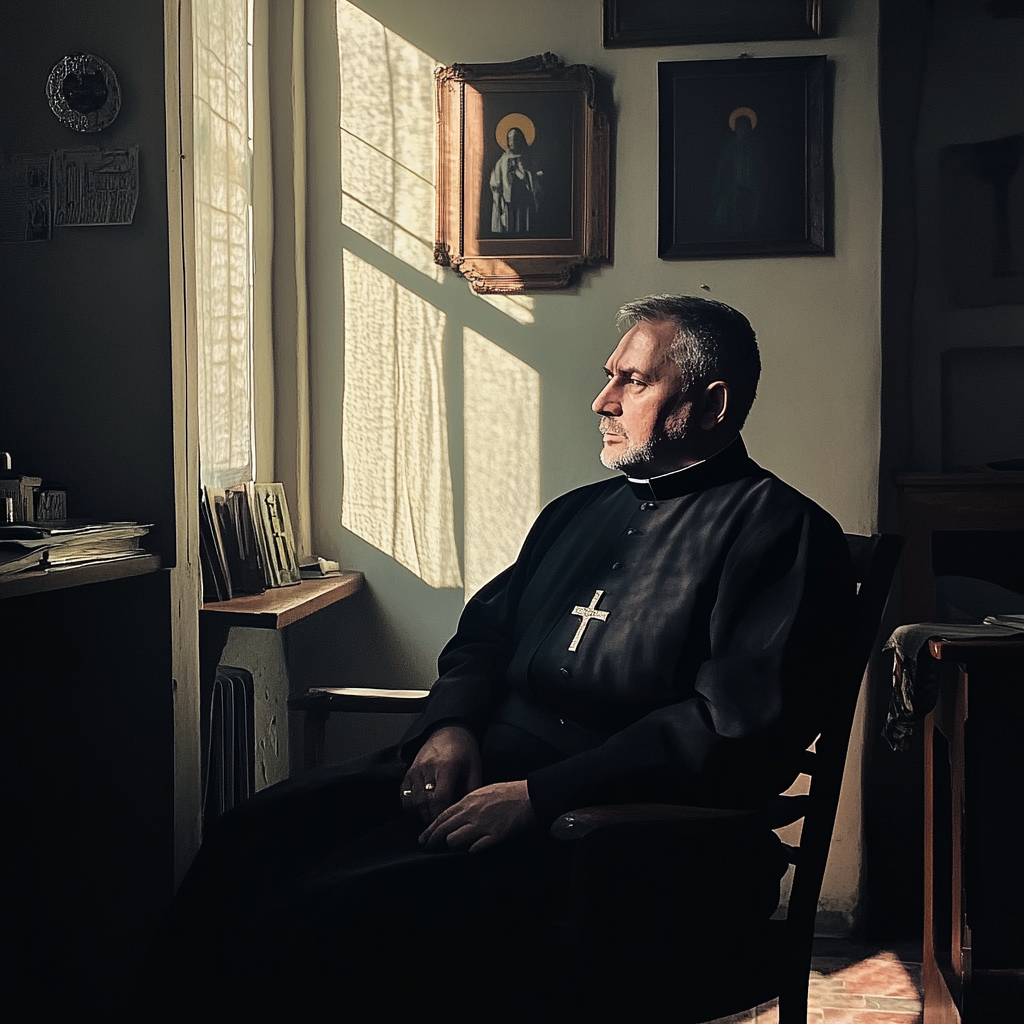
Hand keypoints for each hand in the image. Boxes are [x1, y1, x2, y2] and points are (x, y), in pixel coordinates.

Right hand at [400, 724, 481, 824]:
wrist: (448, 731)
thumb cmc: (464, 750)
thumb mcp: (475, 768)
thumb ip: (471, 790)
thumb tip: (467, 812)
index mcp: (446, 766)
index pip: (440, 798)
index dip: (442, 815)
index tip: (447, 825)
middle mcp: (427, 768)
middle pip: (424, 803)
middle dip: (432, 819)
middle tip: (440, 828)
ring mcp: (415, 770)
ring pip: (413, 802)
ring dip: (421, 816)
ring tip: (432, 821)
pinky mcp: (408, 773)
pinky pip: (404, 796)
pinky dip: (411, 808)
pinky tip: (421, 811)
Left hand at [419, 780, 534, 853]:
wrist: (528, 796)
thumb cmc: (507, 793)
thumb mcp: (482, 792)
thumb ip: (467, 804)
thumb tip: (455, 815)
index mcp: (469, 801)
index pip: (443, 816)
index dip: (430, 829)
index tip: (423, 837)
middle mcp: (472, 813)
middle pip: (445, 829)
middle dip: (434, 840)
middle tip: (428, 847)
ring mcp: (483, 825)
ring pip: (455, 840)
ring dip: (452, 846)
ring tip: (452, 850)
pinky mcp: (495, 836)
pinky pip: (476, 847)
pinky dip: (470, 850)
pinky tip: (470, 851)